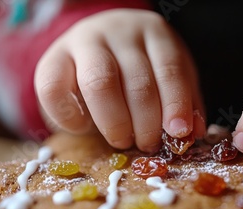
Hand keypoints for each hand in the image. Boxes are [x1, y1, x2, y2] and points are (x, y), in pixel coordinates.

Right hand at [35, 9, 204, 152]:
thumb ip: (184, 101)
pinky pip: (54, 89)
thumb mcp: (169, 76)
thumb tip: (191, 133)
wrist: (98, 44)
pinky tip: (85, 128)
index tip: (179, 132)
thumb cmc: (141, 65)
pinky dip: (71, 118)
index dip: (176, 103)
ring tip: (124, 141)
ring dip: (115, 122)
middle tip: (148, 144)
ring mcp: (82, 41)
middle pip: (136, 80)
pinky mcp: (52, 58)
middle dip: (146, 121)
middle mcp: (118, 31)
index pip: (169, 68)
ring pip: (99, 83)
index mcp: (154, 32)